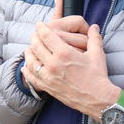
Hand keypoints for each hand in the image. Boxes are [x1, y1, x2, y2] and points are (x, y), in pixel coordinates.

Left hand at [22, 0, 116, 117]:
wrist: (97, 99)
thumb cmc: (97, 76)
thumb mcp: (97, 54)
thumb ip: (94, 38)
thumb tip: (94, 27)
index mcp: (64, 53)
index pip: (46, 36)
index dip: (41, 28)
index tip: (39, 25)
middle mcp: (53, 64)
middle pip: (36, 46)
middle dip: (34, 38)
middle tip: (35, 34)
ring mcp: (49, 77)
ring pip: (31, 62)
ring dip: (29, 53)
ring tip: (29, 48)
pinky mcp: (48, 88)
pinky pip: (33, 78)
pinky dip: (27, 71)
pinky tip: (26, 67)